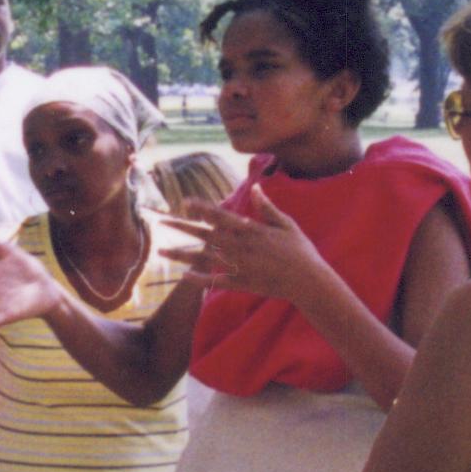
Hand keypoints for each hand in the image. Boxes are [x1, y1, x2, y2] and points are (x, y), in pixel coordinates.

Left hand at [162, 186, 328, 301]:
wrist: (308, 281)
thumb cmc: (300, 251)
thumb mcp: (286, 224)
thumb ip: (267, 208)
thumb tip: (256, 188)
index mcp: (251, 230)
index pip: (221, 216)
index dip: (202, 209)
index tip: (185, 202)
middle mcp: (241, 247)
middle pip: (205, 235)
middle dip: (182, 228)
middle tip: (161, 223)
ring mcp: (240, 266)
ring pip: (204, 259)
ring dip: (182, 255)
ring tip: (161, 252)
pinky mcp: (241, 283)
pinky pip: (215, 282)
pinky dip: (199, 280)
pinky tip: (184, 277)